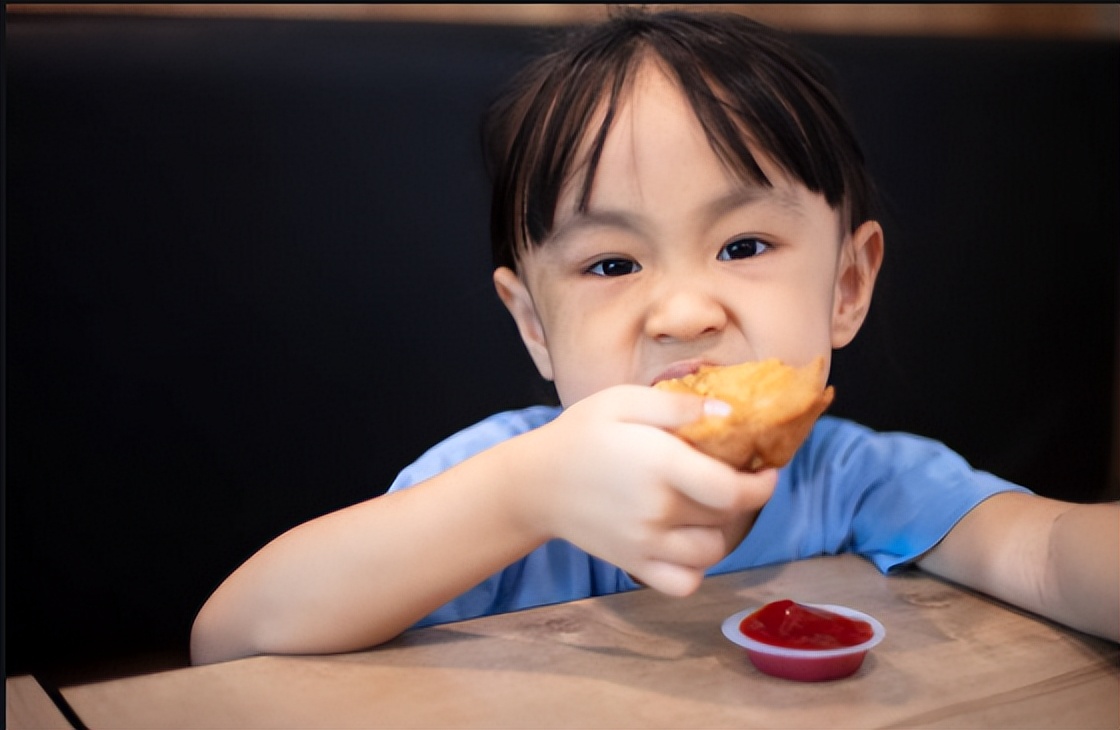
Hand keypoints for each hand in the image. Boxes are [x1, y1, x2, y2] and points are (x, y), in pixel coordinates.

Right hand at [513, 385, 777, 596]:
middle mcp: (657, 511)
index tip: (766, 470)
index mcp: (661, 466)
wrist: (534, 482)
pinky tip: (685, 542)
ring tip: (704, 508)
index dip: (762, 485)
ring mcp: (645, 544)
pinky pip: (683, 584)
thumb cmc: (581, 434)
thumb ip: (678, 405)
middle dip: (738, 497)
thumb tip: (729, 413)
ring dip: (718, 531)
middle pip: (726, 517)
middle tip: (726, 477)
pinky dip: (694, 569)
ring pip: (711, 553)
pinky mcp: (633, 564)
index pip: (733, 491)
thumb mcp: (624, 400)